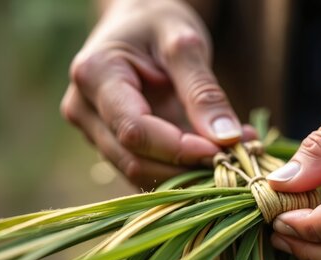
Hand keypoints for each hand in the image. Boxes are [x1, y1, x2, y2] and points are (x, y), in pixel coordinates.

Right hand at [61, 0, 252, 188]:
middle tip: (236, 156)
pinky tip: (215, 154)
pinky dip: (183, 170)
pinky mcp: (112, 145)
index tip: (222, 149)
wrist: (138, 23)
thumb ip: (203, 91)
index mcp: (95, 75)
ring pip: (140, 173)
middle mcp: (84, 109)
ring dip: (188, 173)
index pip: (134, 130)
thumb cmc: (158, 24)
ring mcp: (95, 131)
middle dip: (187, 167)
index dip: (179, 149)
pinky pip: (147, 169)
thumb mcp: (184, 44)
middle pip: (134, 160)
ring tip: (232, 153)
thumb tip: (227, 139)